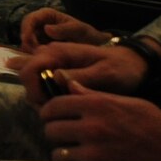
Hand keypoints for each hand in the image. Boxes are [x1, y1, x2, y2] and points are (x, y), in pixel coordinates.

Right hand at [17, 41, 148, 102]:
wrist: (134, 64)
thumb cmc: (122, 68)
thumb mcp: (105, 73)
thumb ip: (80, 75)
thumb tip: (54, 77)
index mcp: (61, 52)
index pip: (30, 67)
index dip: (32, 87)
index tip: (47, 104)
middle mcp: (52, 54)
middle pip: (26, 75)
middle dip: (35, 94)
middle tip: (55, 109)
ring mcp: (54, 62)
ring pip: (32, 80)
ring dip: (41, 96)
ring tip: (61, 108)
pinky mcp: (57, 70)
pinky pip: (41, 82)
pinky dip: (47, 94)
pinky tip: (62, 103)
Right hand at [19, 7, 111, 51]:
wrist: (95, 48)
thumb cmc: (87, 35)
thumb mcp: (79, 30)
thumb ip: (64, 29)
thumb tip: (47, 29)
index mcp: (47, 15)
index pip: (30, 19)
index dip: (26, 29)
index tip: (28, 40)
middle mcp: (41, 24)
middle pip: (25, 30)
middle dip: (27, 42)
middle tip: (33, 53)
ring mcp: (40, 36)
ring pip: (27, 42)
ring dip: (30, 50)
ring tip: (40, 59)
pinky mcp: (41, 48)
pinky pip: (32, 51)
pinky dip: (34, 56)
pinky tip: (42, 62)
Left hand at [36, 86, 160, 160]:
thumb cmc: (154, 123)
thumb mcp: (126, 101)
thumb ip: (94, 95)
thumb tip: (69, 86)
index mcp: (98, 103)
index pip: (55, 103)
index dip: (50, 109)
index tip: (53, 115)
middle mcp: (92, 123)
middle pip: (50, 124)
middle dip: (52, 127)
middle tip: (61, 131)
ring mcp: (94, 145)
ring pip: (55, 144)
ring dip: (59, 145)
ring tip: (69, 146)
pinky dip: (68, 160)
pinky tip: (77, 158)